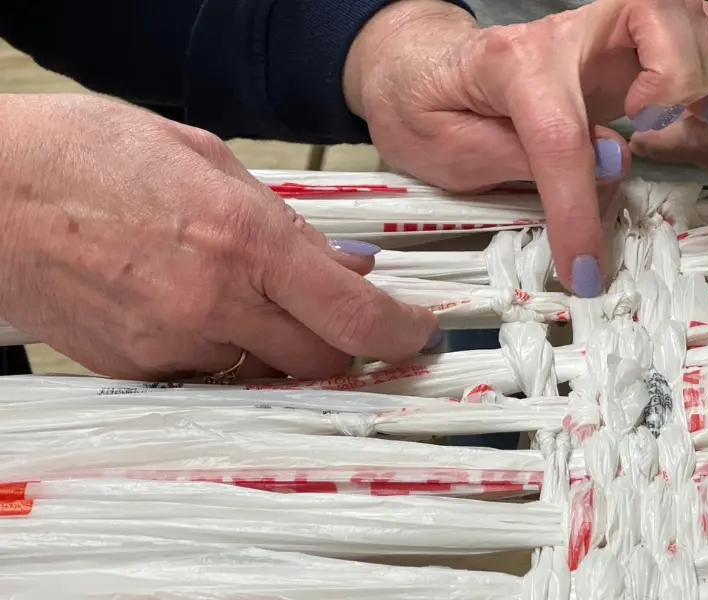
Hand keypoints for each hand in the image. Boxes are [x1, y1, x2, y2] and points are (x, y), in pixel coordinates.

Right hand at [0, 94, 436, 380]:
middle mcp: (213, 301)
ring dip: (288, 351)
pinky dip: (232, 353)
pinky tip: (207, 311)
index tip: (417, 329)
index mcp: (243, 238)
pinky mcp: (138, 368)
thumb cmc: (86, 157)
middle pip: (322, 361)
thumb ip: (287, 220)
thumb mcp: (205, 159)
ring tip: (264, 305)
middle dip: (348, 346)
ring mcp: (172, 343)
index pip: (354, 314)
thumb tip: (345, 263)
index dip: (401, 330)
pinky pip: (214, 376)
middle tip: (351, 321)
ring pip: (270, 375)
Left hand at [344, 0, 707, 296]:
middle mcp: (565, 35)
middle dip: (676, 74)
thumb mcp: (447, 152)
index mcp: (508, 63)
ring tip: (681, 124)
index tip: (585, 270)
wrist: (419, 70)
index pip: (559, 135)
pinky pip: (690, 33)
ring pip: (684, 14)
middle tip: (654, 128)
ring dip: (702, 71)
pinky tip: (690, 113)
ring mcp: (599, 36)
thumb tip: (609, 163)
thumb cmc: (426, 110)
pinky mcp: (622, 51)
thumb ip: (520, 158)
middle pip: (652, 15)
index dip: (578, 211)